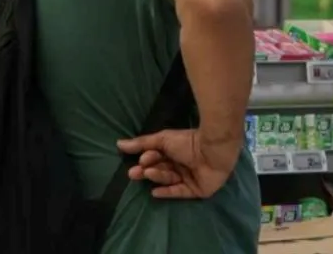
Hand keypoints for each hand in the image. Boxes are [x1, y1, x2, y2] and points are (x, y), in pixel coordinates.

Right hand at [117, 128, 238, 198]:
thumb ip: (142, 143)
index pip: (159, 159)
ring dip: (157, 176)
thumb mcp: (162, 139)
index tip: (141, 159)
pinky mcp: (198, 190)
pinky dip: (168, 192)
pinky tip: (154, 192)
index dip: (149, 159)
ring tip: (148, 172)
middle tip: (134, 173)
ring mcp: (191, 178)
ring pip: (169, 179)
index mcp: (177, 152)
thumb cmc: (189, 141)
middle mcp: (183, 165)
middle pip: (162, 170)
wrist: (213, 149)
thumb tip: (119, 143)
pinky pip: (180, 192)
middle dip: (148, 171)